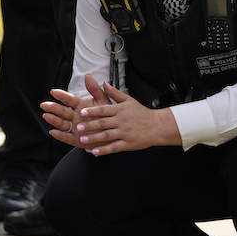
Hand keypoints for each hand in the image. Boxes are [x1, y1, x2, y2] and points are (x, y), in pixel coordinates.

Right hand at [41, 76, 114, 145]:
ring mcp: (75, 128)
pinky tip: (53, 132)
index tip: (54, 91)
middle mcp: (75, 116)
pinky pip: (66, 137)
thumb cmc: (108, 117)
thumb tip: (88, 76)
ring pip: (62, 123)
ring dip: (54, 120)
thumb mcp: (103, 101)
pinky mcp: (76, 139)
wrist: (114, 133)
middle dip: (53, 108)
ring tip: (47, 116)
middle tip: (45, 105)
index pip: (69, 99)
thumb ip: (95, 89)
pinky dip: (60, 135)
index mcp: (80, 106)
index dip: (61, 95)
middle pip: (62, 111)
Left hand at [49, 75, 181, 154]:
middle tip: (78, 127)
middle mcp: (121, 121)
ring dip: (94, 138)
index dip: (92, 111)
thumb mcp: (129, 100)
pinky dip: (104, 150)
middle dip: (90, 125)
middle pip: (103, 123)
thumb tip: (104, 83)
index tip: (81, 112)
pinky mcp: (128, 143)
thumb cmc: (142, 113)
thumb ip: (114, 93)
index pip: (104, 109)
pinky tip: (95, 152)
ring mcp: (124, 133)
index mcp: (120, 110)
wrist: (158, 125)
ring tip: (82, 139)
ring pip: (107, 135)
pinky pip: (114, 147)